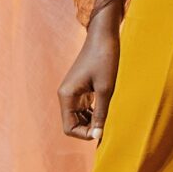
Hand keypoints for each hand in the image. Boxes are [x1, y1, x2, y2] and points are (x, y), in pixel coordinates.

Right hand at [58, 14, 119, 143]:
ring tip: (107, 116)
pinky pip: (83, 108)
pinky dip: (93, 113)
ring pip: (78, 117)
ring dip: (91, 121)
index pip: (69, 128)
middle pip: (72, 124)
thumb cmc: (104, 59)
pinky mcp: (80, 88)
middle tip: (106, 125)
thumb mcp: (105, 89)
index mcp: (66, 96)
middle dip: (88, 129)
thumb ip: (101, 114)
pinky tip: (105, 110)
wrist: (104, 36)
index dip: (84, 134)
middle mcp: (66, 95)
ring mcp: (72, 92)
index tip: (101, 130)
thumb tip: (97, 136)